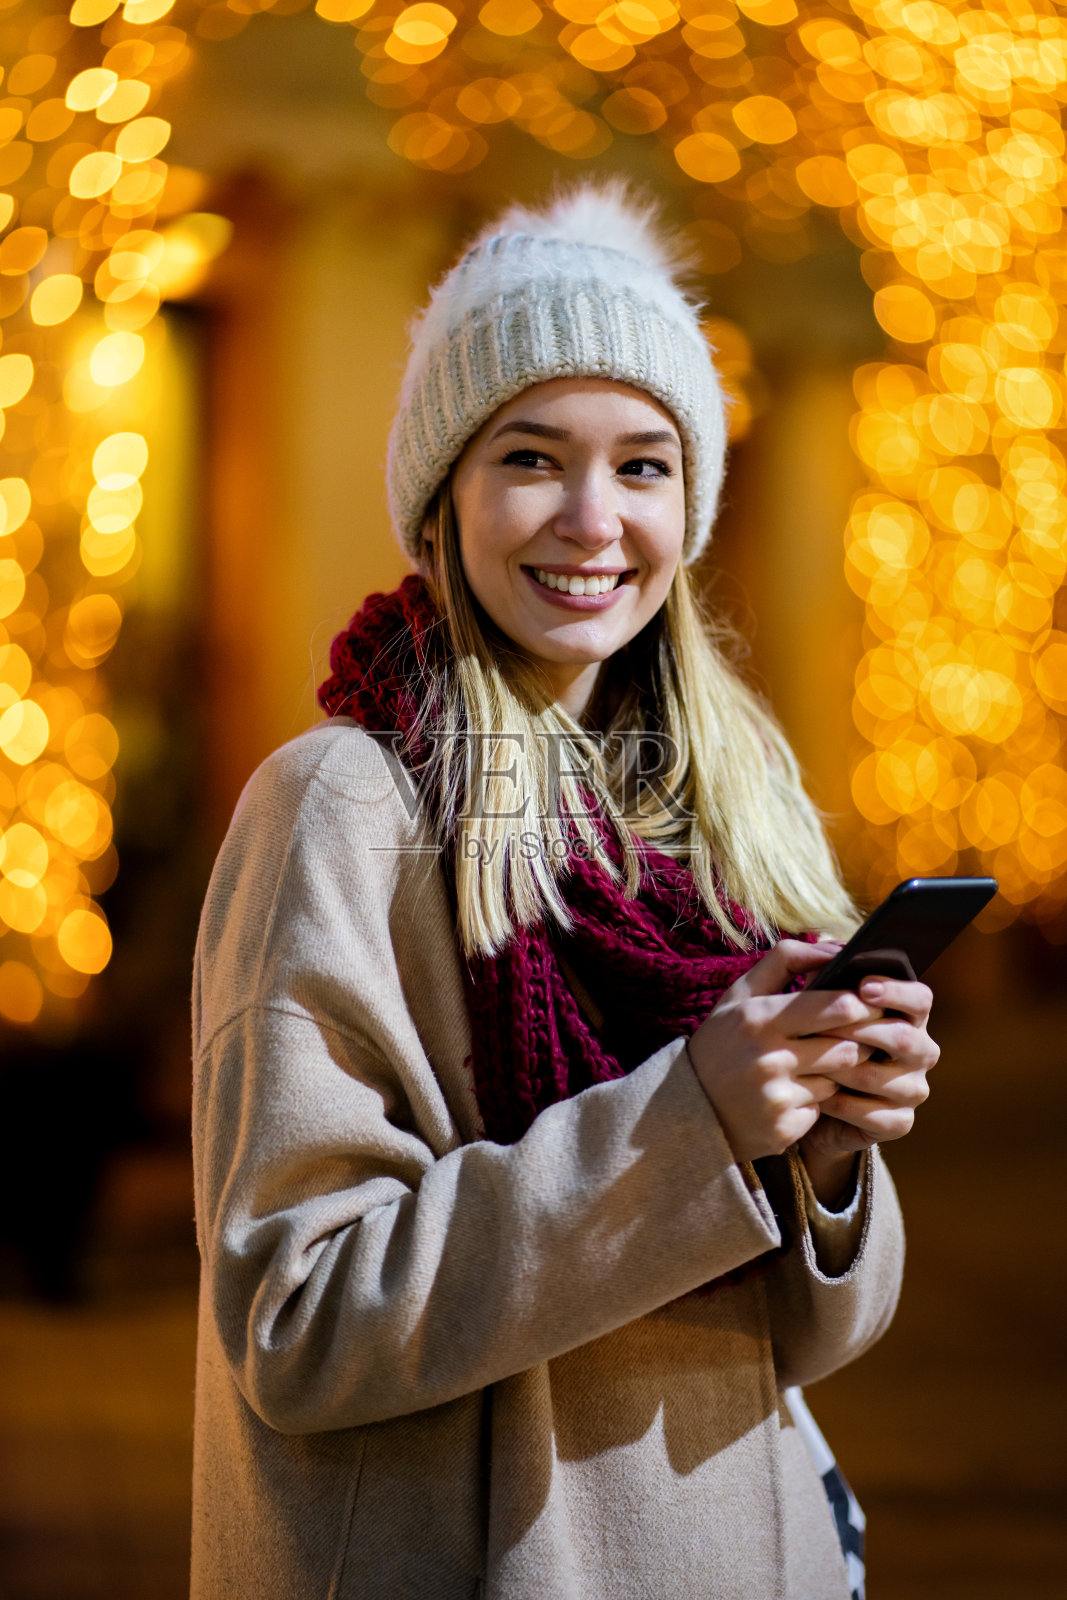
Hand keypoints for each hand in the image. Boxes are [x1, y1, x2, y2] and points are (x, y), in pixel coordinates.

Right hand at [688, 940, 884, 1164]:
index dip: (861, 1005)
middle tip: (855, 1035)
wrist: (687, 1107)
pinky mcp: (784, 1129)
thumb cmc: (723, 1040)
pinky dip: (815, 1100)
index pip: (835, 1007)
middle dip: (856, 1041)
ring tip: (814, 1064)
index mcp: (757, 1017)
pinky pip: (822, 1108)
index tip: (867, 1004)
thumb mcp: (741, 994)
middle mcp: (767, 1058)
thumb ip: (786, 961)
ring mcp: (776, 1097)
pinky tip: (792, 1094)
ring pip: (838, 1078)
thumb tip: (836, 946)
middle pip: (848, 1046)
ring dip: (833, 1071)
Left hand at [798, 973, 937, 1178]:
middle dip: (864, 1031)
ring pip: (888, 1078)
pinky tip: (822, 1096)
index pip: (920, 997)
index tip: (862, 986)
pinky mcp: (900, 1122)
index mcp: (905, 1015)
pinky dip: (846, 1104)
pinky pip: (879, 1115)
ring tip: (815, 1063)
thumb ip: (819, 974)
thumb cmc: (809, 1041)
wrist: (801, 1100)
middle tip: (829, 1027)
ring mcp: (913, 1088)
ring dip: (848, 1070)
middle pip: (907, 1038)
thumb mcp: (808, 1006)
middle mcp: (919, 1050)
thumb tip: (827, 946)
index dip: (895, 991)